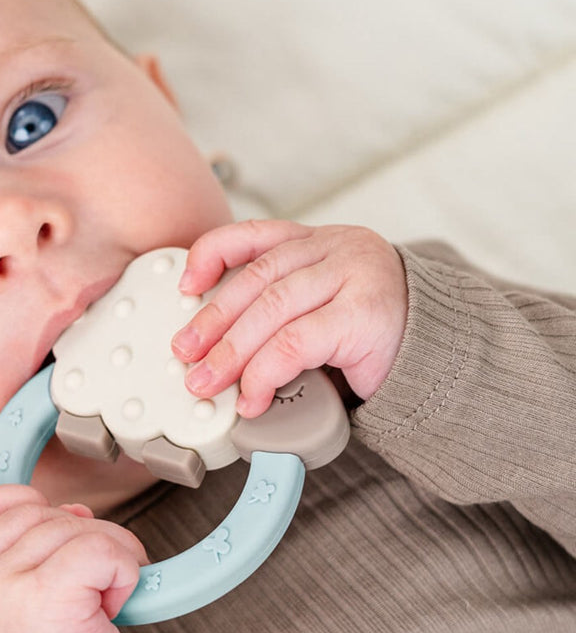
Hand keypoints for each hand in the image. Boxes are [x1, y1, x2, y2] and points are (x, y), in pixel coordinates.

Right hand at [0, 484, 147, 632]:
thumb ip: (28, 550)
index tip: (55, 529)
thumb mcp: (13, 605)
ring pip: (73, 526)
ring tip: (101, 601)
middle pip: (36, 512)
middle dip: (79, 535)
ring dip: (108, 554)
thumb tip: (75, 510)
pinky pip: (99, 547)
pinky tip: (117, 600)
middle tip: (92, 584)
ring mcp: (2, 586)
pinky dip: (123, 566)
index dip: (22, 503)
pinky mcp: (46, 595)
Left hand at [172, 220, 407, 416]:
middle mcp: (337, 248)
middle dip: (213, 322)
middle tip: (185, 356)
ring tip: (208, 383)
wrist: (446, 358)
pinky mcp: (364, 315)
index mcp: (321, 242)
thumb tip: (214, 350)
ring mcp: (354, 276)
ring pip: (272, 309)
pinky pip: (296, 343)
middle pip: (257, 280)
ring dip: (231, 352)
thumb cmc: (375, 339)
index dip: (212, 255)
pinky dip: (265, 373)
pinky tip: (252, 397)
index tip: (186, 285)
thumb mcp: (323, 309)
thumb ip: (281, 311)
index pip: (254, 235)